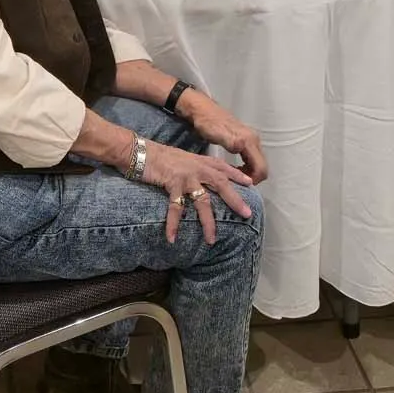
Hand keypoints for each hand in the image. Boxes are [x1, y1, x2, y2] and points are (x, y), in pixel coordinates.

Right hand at [139, 140, 255, 243]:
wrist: (142, 152)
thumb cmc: (162, 157)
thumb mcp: (185, 160)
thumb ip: (197, 168)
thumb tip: (206, 178)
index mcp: (201, 162)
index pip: (224, 168)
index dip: (238, 176)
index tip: (251, 184)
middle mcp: (198, 168)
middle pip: (222, 184)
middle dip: (235, 200)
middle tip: (247, 214)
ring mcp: (186, 176)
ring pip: (203, 201)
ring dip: (208, 222)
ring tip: (212, 240)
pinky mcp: (172, 184)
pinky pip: (176, 208)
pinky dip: (173, 224)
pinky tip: (172, 238)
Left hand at [183, 91, 267, 182]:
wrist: (202, 110)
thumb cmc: (208, 123)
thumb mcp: (219, 135)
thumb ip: (233, 144)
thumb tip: (242, 151)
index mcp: (249, 140)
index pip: (261, 168)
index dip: (254, 180)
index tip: (241, 186)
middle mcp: (254, 140)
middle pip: (262, 167)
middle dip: (253, 178)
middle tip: (237, 183)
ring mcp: (251, 139)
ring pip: (258, 163)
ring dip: (249, 173)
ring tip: (235, 178)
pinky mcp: (246, 140)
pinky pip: (252, 158)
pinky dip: (247, 167)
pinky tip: (235, 169)